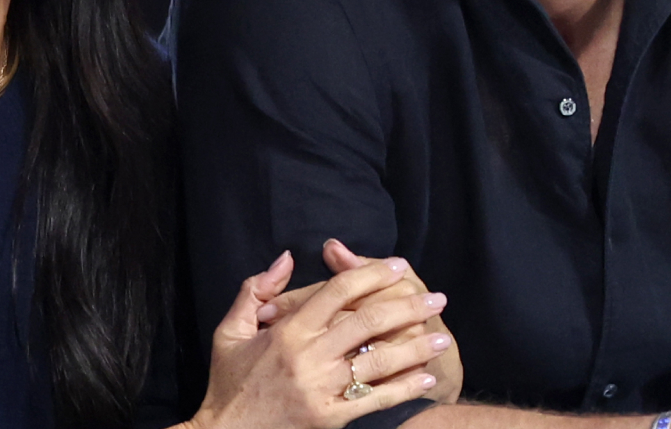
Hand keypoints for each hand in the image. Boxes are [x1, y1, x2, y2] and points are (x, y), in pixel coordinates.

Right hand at [190, 253, 447, 428]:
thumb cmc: (228, 381)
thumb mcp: (230, 330)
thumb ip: (256, 289)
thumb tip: (287, 257)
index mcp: (288, 331)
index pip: (338, 291)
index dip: (371, 274)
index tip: (398, 265)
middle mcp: (309, 357)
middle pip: (367, 322)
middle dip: (406, 306)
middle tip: (436, 297)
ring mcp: (322, 391)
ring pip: (377, 362)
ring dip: (414, 347)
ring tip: (442, 336)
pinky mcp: (330, 420)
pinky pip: (374, 400)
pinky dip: (403, 388)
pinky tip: (426, 377)